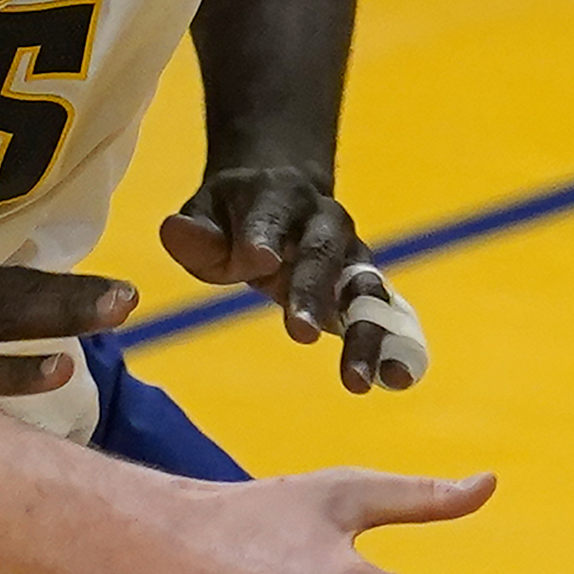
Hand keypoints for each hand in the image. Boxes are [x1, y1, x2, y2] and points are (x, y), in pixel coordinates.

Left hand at [161, 166, 411, 391]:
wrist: (287, 192)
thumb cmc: (237, 216)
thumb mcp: (207, 213)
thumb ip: (194, 233)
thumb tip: (175, 232)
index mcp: (277, 197)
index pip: (270, 216)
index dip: (264, 235)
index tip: (256, 261)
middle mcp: (325, 223)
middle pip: (323, 255)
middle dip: (314, 293)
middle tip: (300, 335)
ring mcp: (351, 255)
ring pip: (366, 289)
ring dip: (365, 333)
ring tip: (357, 381)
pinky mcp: (367, 288)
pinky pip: (390, 315)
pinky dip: (398, 344)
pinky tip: (398, 380)